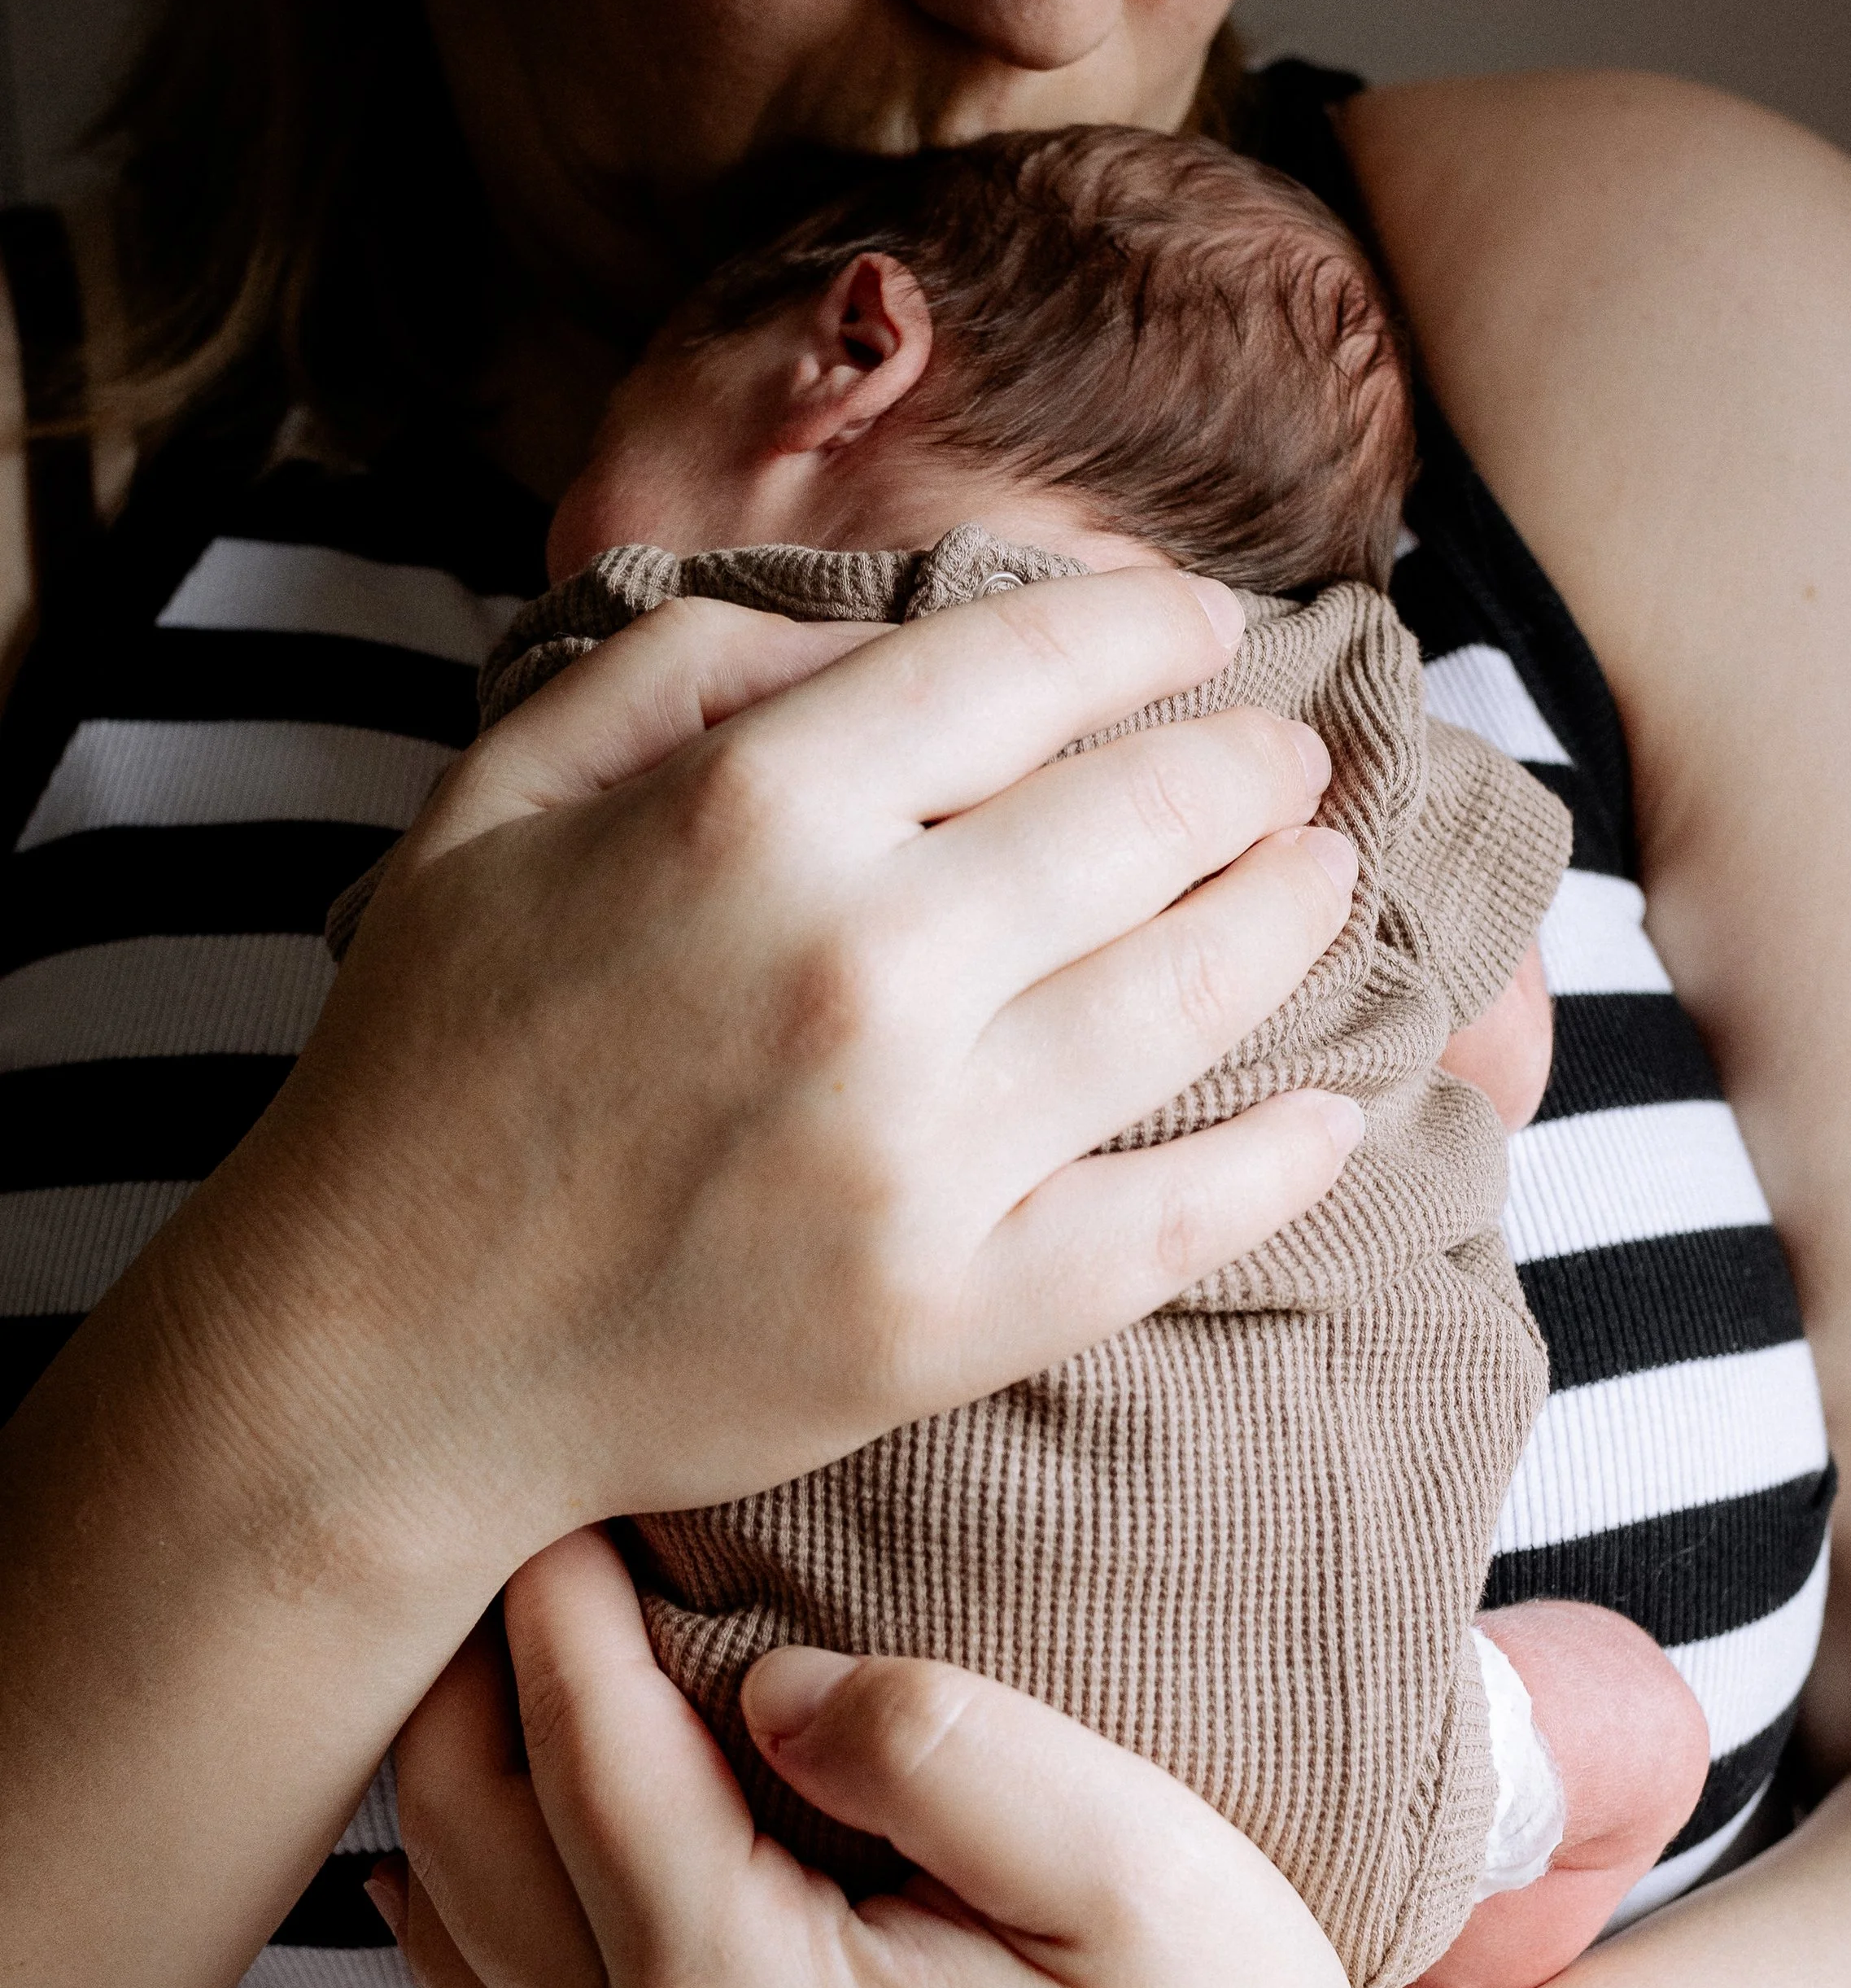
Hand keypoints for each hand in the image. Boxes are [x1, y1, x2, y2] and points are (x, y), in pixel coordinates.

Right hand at [196, 569, 1357, 1581]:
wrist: (378, 1356)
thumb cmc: (432, 1060)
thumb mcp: (502, 798)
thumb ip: (693, 667)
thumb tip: (897, 634)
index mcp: (745, 816)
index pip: (1027, 669)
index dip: (1147, 632)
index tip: (1206, 630)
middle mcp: (857, 971)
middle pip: (1145, 819)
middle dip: (1250, 772)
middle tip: (1293, 765)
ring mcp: (917, 1160)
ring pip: (1190, 998)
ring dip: (1288, 920)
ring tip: (1324, 884)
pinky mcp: (951, 1320)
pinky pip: (1176, 1218)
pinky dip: (1283, 1160)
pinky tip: (1335, 1113)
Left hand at [380, 1527, 1578, 1987]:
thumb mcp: (1127, 1857)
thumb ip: (931, 1741)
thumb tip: (767, 1678)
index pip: (579, 1744)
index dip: (560, 1586)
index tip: (577, 1462)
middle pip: (461, 1836)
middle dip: (471, 1665)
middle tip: (531, 1521)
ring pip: (448, 1934)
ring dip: (459, 1773)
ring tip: (519, 1635)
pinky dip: (472, 1902)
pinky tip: (507, 1814)